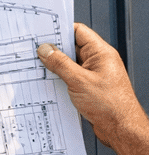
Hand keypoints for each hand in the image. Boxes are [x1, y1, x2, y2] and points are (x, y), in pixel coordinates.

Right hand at [38, 23, 148, 153]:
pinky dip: (61, 76)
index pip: (78, 31)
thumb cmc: (111, 105)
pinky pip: (72, 75)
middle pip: (73, 47)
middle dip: (55, 49)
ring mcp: (95, 74)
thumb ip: (60, 63)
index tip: (43, 31)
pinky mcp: (90, 86)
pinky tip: (51, 81)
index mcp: (101, 53)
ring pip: (71, 62)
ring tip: (42, 67)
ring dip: (57, 65)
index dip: (60, 30)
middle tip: (37, 50)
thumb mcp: (79, 81)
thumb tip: (46, 50)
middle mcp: (99, 61)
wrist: (122, 129)